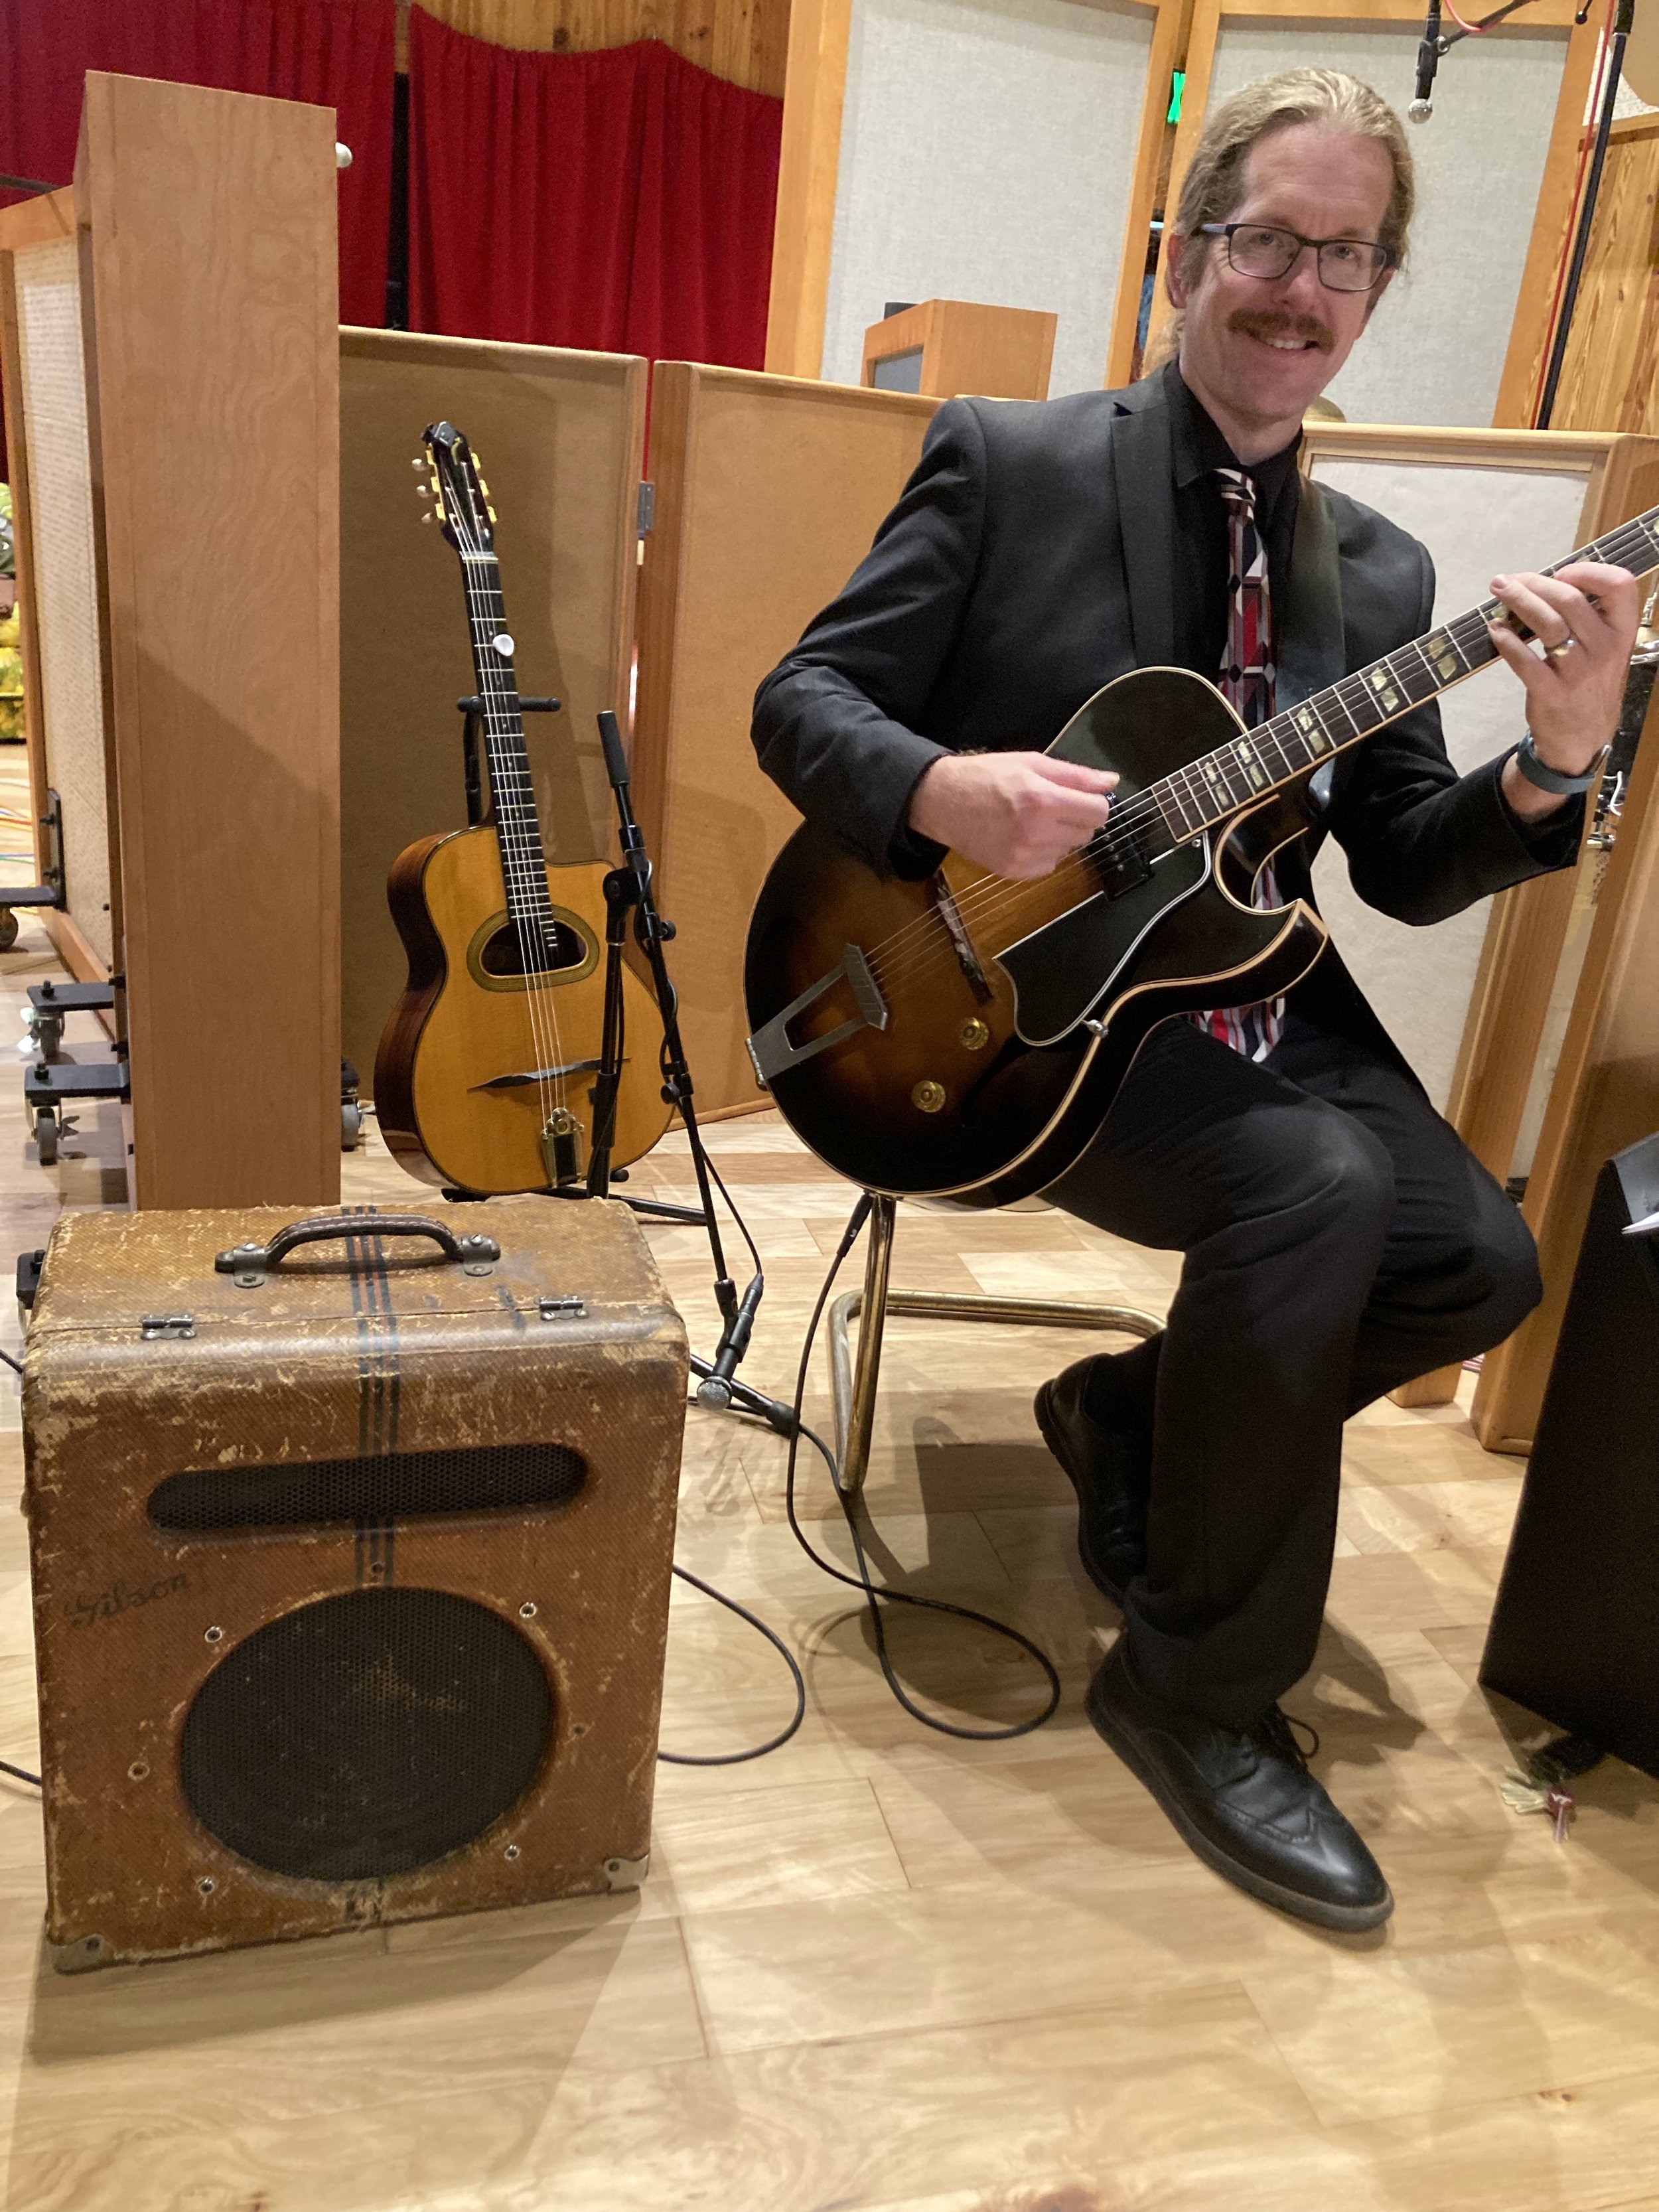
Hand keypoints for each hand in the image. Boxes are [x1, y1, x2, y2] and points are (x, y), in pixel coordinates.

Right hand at [908, 751, 1117, 877]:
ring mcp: (1024, 856)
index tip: (1081, 798)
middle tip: (1051, 806)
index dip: (1093, 802)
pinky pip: (1049, 865)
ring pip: (1068, 851)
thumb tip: (1110, 782)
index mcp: (1044, 800)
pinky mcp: (1014, 871)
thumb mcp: (1031, 763)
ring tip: (1032, 820)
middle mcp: (1037, 832)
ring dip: (1059, 836)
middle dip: (1075, 819)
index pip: (1098, 812)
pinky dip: (1043, 852)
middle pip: (1086, 833)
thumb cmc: (985, 776)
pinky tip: (1022, 836)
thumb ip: (1075, 775)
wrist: (943, 801)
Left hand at [1488, 562, 1639, 818]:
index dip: (1588, 571)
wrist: (1582, 738)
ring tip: (1498, 592)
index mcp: (1622, 631)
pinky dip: (1506, 640)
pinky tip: (1495, 629)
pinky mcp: (1552, 693)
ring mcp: (1579, 672)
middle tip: (1508, 580)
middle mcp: (1605, 648)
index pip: (1619, 585)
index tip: (1560, 573)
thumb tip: (1546, 583)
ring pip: (1546, 623)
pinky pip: (1525, 660)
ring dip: (1517, 602)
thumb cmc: (1588, 684)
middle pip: (1569, 600)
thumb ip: (1587, 617)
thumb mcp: (1604, 649)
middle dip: (1534, 583)